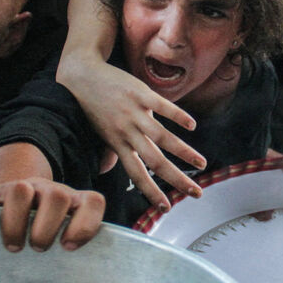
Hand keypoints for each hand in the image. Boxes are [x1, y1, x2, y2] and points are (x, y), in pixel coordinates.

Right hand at [0, 178, 105, 251]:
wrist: (20, 207)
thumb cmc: (46, 237)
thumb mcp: (63, 242)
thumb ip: (74, 259)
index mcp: (74, 203)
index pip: (92, 202)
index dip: (85, 225)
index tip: (68, 247)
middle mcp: (49, 191)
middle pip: (56, 196)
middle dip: (47, 227)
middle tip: (38, 249)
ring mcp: (20, 189)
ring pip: (20, 190)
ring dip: (16, 221)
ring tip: (14, 246)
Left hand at [56, 56, 204, 209]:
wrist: (81, 75)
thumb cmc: (90, 106)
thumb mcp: (98, 132)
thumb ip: (106, 152)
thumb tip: (103, 171)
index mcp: (117, 144)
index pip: (136, 174)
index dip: (151, 192)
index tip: (166, 207)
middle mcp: (126, 132)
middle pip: (155, 161)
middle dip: (177, 179)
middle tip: (195, 193)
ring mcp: (134, 112)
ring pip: (162, 136)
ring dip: (184, 152)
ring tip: (201, 163)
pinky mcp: (140, 93)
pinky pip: (162, 106)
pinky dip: (177, 116)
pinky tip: (192, 126)